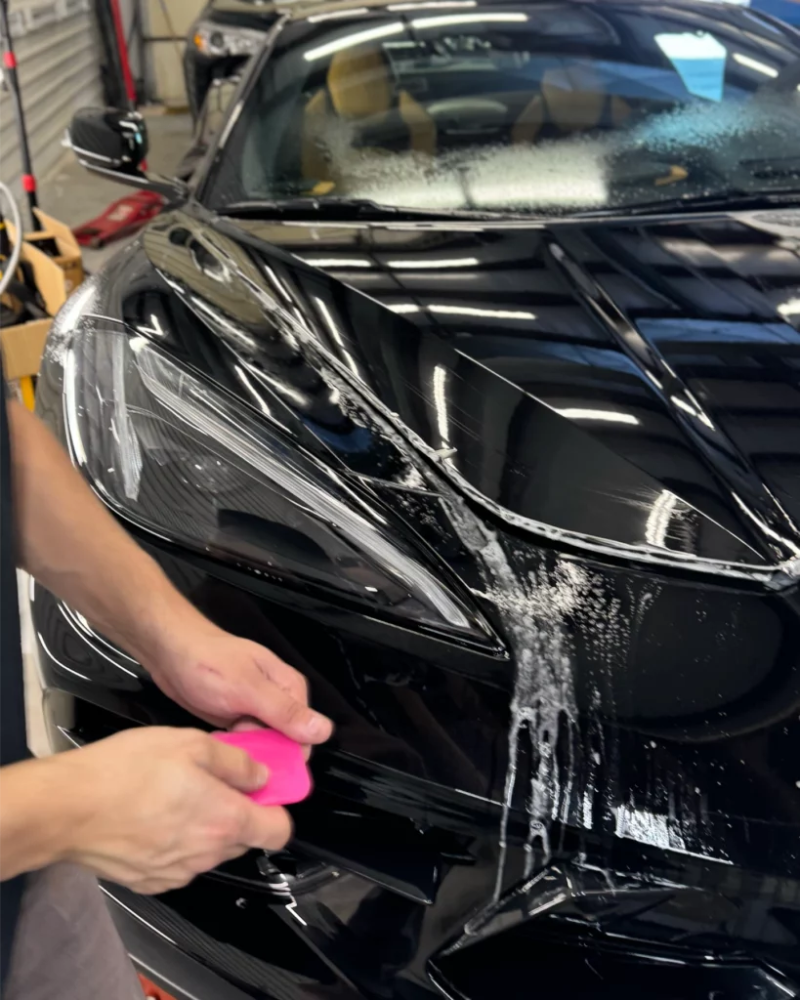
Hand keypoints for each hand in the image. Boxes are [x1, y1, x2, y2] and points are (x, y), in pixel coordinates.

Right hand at [50, 727, 291, 893]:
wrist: (67, 807)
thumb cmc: (124, 772)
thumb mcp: (192, 743)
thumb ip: (235, 762)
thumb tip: (258, 773)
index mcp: (225, 819)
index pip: (279, 831)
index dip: (278, 808)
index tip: (266, 790)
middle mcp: (205, 854)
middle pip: (244, 838)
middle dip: (237, 811)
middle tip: (214, 780)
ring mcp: (177, 872)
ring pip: (209, 849)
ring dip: (204, 825)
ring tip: (176, 792)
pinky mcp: (150, 880)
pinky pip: (179, 861)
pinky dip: (175, 841)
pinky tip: (153, 814)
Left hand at [145, 623, 332, 746]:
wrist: (168, 651)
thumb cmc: (207, 664)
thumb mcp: (246, 689)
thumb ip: (284, 712)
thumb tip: (325, 731)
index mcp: (290, 689)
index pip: (305, 735)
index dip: (288, 754)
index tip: (262, 762)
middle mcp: (278, 701)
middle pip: (286, 743)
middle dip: (265, 755)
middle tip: (236, 751)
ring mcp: (256, 710)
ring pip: (264, 745)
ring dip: (248, 753)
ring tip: (224, 747)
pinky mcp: (237, 718)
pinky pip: (245, 743)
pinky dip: (235, 749)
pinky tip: (220, 747)